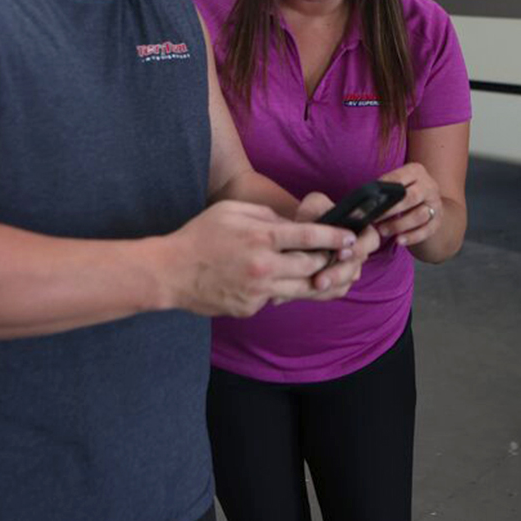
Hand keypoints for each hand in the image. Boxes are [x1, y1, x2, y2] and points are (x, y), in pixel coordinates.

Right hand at [167, 200, 357, 316]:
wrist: (170, 273)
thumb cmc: (200, 236)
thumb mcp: (232, 211)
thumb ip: (266, 216)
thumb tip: (291, 225)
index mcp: (260, 238)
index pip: (309, 237)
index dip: (334, 237)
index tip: (350, 237)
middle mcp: (264, 267)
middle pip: (311, 266)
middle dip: (326, 260)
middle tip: (335, 255)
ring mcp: (257, 291)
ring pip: (300, 289)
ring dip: (311, 279)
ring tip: (315, 270)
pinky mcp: (250, 308)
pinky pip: (275, 298)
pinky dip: (279, 290)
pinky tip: (270, 280)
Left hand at [284, 192, 379, 301]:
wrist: (296, 232)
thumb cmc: (310, 215)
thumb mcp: (313, 205)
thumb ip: (317, 210)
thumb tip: (318, 221)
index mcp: (360, 232)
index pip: (371, 241)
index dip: (359, 247)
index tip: (342, 252)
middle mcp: (356, 253)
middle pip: (356, 268)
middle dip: (339, 274)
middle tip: (321, 279)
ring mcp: (347, 271)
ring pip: (344, 284)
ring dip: (330, 286)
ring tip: (313, 285)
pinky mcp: (334, 284)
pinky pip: (333, 292)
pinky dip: (319, 293)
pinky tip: (304, 290)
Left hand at [374, 163, 441, 248]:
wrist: (428, 205)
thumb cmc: (403, 194)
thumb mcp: (397, 185)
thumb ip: (384, 189)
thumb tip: (363, 200)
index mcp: (416, 171)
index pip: (399, 178)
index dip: (383, 190)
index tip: (368, 202)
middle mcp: (429, 186)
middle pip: (412, 197)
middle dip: (390, 209)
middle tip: (374, 219)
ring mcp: (435, 204)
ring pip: (420, 215)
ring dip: (399, 225)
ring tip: (382, 231)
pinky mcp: (438, 221)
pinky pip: (426, 230)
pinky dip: (412, 237)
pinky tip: (399, 241)